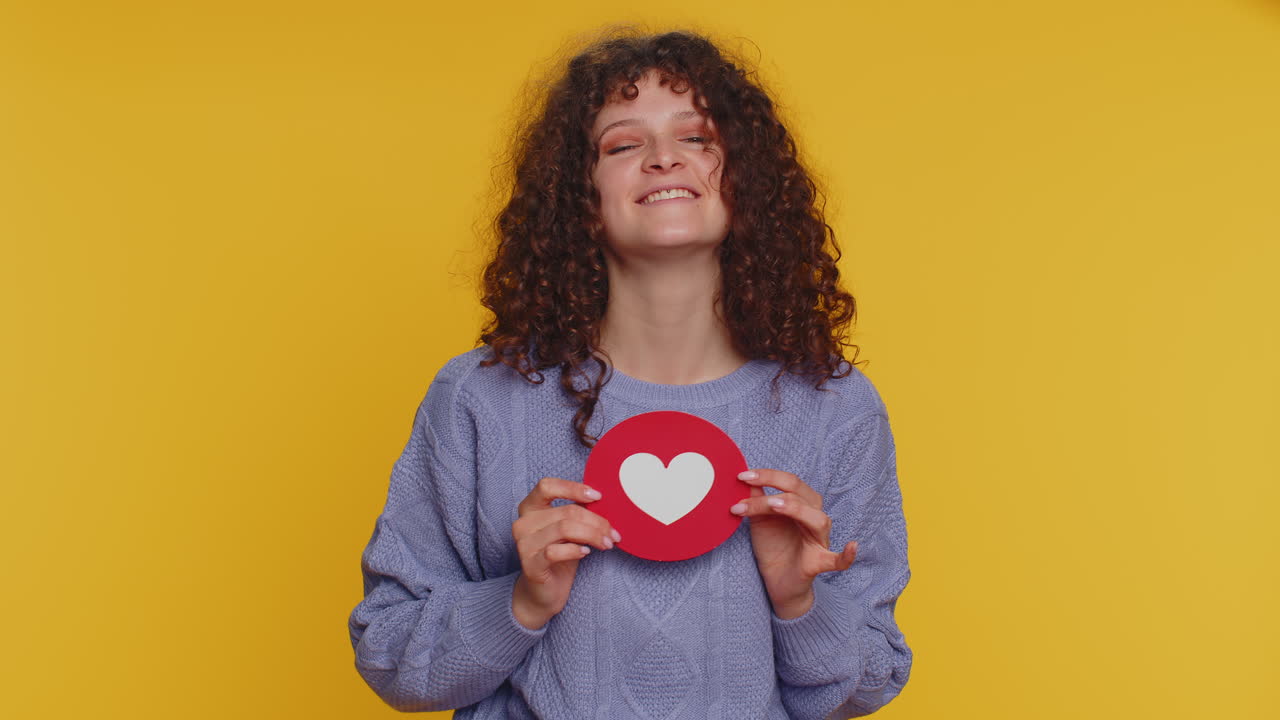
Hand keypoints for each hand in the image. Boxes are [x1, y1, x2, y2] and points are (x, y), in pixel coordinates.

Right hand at [511, 477, 620, 629]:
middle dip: (596, 521)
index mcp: (530, 508)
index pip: (547, 486)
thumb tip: (604, 502)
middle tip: (613, 533)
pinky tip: (586, 553)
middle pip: (567, 511)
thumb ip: (578, 513)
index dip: (573, 488)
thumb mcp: (569, 530)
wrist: (543, 593)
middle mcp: (523, 523)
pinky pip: (556, 551)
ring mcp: (524, 544)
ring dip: (592, 535)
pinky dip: (576, 550)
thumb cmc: (559, 556)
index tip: (598, 497)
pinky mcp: (530, 565)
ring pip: (565, 528)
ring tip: (606, 543)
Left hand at [729, 469, 856, 618]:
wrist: (777, 581)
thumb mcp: (760, 521)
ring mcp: (818, 540)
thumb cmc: (773, 547)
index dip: (767, 475)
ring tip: (773, 505)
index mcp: (802, 504)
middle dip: (775, 486)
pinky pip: (838, 560)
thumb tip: (745, 480)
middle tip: (748, 486)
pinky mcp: (818, 563)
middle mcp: (814, 518)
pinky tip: (853, 547)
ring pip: (818, 519)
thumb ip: (756, 500)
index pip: (790, 482)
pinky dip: (847, 555)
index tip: (742, 476)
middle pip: (802, 494)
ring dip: (796, 508)